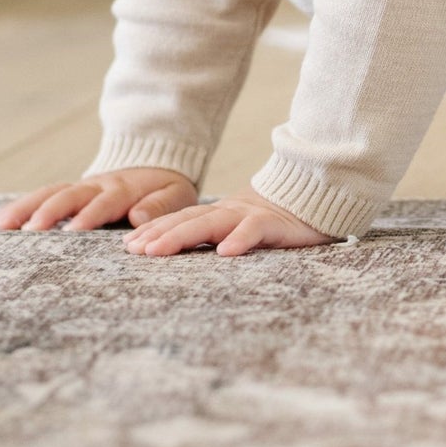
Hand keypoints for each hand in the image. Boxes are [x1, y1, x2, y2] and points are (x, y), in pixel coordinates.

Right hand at [0, 167, 197, 232]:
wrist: (156, 164)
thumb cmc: (166, 189)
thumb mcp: (175, 194)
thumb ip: (160, 204)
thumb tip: (139, 216)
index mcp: (124, 189)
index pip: (106, 202)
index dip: (91, 215)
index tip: (76, 230)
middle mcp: (97, 186)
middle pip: (70, 195)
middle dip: (50, 211)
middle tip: (30, 230)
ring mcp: (80, 188)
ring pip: (50, 194)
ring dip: (27, 208)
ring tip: (1, 225)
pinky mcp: (69, 193)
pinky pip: (43, 196)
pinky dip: (22, 206)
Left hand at [123, 185, 339, 256]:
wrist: (317, 193)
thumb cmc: (276, 218)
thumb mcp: (240, 225)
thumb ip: (216, 234)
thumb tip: (181, 253)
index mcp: (220, 214)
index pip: (182, 221)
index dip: (155, 231)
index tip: (128, 246)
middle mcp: (230, 212)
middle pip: (189, 222)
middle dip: (158, 235)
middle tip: (132, 250)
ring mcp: (250, 216)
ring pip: (212, 224)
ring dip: (182, 236)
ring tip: (157, 251)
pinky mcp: (274, 223)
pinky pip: (255, 231)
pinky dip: (240, 239)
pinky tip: (225, 253)